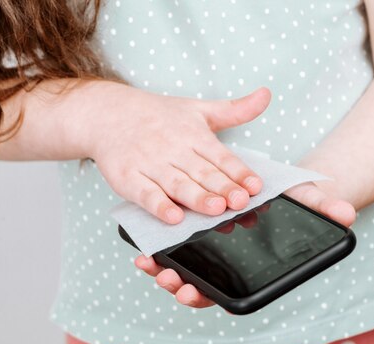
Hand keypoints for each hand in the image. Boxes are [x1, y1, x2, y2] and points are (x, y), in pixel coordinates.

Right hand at [65, 80, 271, 223]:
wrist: (107, 114)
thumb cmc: (158, 116)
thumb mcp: (198, 109)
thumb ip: (235, 110)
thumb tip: (266, 95)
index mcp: (194, 135)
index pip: (222, 157)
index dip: (239, 173)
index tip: (255, 186)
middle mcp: (174, 149)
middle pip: (203, 173)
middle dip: (223, 188)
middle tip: (240, 202)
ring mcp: (150, 164)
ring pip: (178, 185)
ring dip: (197, 198)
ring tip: (215, 209)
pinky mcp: (128, 178)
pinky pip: (146, 195)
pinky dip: (159, 206)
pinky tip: (173, 218)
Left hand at [135, 182, 355, 308]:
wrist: (279, 186)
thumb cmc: (293, 201)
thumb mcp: (305, 201)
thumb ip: (323, 209)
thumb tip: (347, 215)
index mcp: (249, 267)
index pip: (226, 292)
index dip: (206, 296)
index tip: (188, 292)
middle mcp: (226, 265)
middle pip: (199, 285)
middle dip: (179, 286)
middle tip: (168, 281)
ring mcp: (209, 252)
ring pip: (182, 270)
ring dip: (163, 271)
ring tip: (150, 263)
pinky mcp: (195, 235)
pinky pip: (174, 249)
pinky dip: (156, 249)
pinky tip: (142, 245)